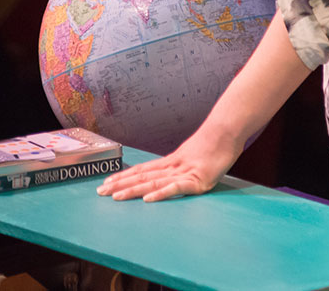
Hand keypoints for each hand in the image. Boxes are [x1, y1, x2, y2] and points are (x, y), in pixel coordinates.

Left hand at [96, 124, 240, 201]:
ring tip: (117, 197)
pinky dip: (161, 193)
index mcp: (171, 161)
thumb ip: (182, 166)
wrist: (228, 130)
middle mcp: (173, 166)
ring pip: (153, 182)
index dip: (123, 177)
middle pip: (142, 176)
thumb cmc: (214, 143)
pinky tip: (148, 198)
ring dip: (133, 190)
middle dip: (120, 185)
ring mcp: (185, 172)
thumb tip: (171, 173)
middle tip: (100, 192)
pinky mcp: (198, 179)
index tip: (107, 183)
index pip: (142, 170)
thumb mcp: (194, 155)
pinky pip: (176, 188)